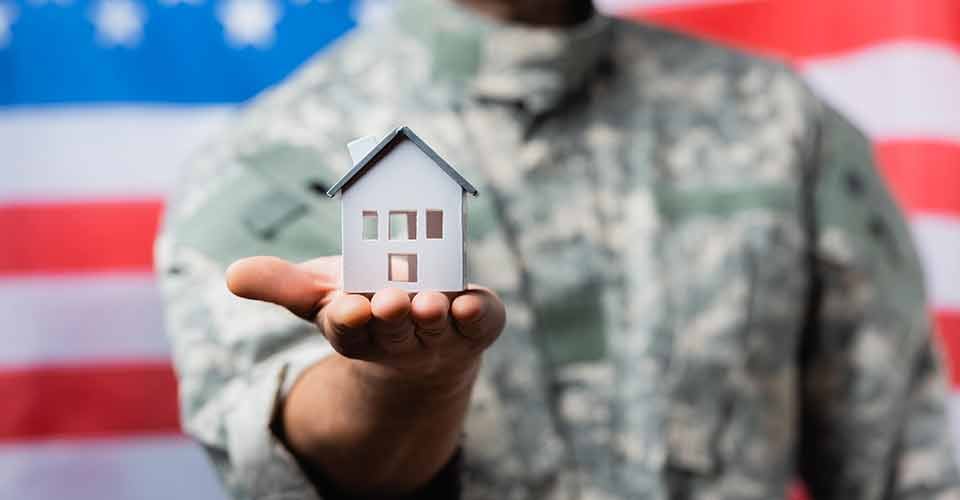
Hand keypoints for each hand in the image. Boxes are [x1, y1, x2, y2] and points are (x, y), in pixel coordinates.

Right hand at [223, 255, 505, 493]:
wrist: (423, 340)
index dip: (349, 320)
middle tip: (390, 300)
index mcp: (356, 329)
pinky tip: (470, 304)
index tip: (348, 307)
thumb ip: (281, 284)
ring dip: (431, 315)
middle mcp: (398, 339)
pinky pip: (480, 324)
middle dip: (391, 317)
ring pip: (435, 328)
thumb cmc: (365, 307)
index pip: (348, 330)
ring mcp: (439, 336)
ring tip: (430, 301)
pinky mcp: (476, 327)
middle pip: (392, 332)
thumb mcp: (320, 294)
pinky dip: (477, 315)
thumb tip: (232, 275)